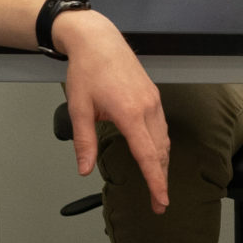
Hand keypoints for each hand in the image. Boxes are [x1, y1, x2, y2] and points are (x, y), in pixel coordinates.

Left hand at [54, 12, 169, 211]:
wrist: (98, 40)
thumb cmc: (87, 70)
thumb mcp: (78, 108)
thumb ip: (84, 142)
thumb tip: (84, 169)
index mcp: (129, 113)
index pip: (148, 156)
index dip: (155, 181)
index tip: (161, 199)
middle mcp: (147, 108)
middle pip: (161, 152)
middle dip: (161, 179)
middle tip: (159, 202)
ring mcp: (153, 101)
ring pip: (164, 140)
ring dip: (162, 163)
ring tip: (157, 182)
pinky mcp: (153, 96)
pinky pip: (162, 127)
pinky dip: (161, 146)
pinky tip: (155, 153)